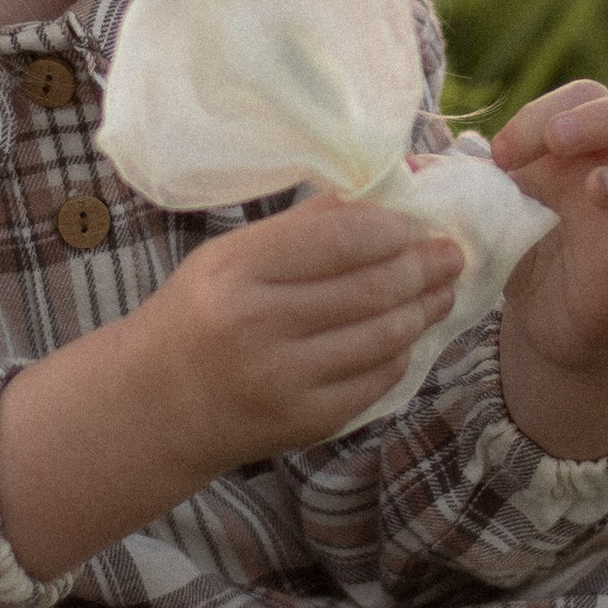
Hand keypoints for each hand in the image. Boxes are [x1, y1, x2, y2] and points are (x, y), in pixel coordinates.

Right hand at [0, 196, 462, 583]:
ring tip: (443, 290)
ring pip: (383, 336)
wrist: (155, 405)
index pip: (340, 238)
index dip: (395, 228)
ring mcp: (283, 379)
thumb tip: (390, 185)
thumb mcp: (231, 256)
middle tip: (452, 253)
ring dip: (424, 310)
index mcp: (237, 270)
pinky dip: (401, 355)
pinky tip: (410, 337)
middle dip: (424, 267)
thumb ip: (306, 224)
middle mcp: (259, 324)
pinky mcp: (303, 422)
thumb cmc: (199, 314)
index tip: (422, 220)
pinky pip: (375, 382)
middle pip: (370, 287)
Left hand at [489, 83, 607, 458]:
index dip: (550, 111)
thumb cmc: (520, 239)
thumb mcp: (491, 201)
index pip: (593, 93)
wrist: (543, 317)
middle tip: (561, 144)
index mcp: (591, 144)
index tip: (502, 155)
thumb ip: (463, 177)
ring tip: (597, 191)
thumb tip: (408, 166)